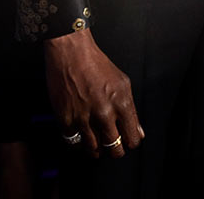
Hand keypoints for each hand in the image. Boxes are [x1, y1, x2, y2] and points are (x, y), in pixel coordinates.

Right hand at [43, 29, 143, 157]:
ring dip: (96, 149)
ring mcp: (84, 118)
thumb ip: (131, 110)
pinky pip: (73, 142)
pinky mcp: (66, 120)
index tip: (127, 141)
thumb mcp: (123, 83)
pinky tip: (81, 135)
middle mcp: (104, 113)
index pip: (132, 138)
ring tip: (97, 144)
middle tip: (112, 146)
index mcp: (122, 104)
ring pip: (93, 149)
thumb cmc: (97, 65)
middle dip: (115, 150)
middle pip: (114, 148)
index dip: (131, 142)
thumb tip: (137, 131)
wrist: (72, 54)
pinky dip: (78, 141)